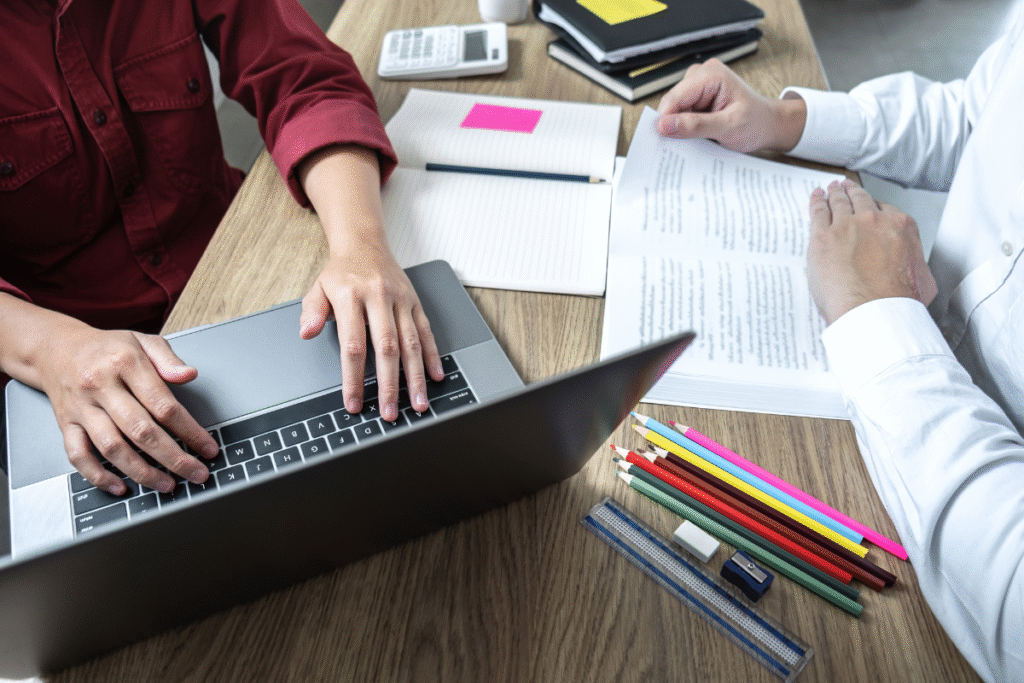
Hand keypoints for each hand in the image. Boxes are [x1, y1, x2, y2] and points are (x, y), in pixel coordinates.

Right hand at [19, 310, 218, 494]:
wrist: (57, 348)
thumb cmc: (107, 348)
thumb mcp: (143, 341)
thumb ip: (168, 360)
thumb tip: (189, 375)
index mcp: (125, 364)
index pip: (164, 405)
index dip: (190, 430)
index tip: (208, 447)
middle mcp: (100, 386)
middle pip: (141, 431)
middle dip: (173, 458)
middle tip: (196, 473)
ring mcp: (82, 408)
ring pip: (112, 447)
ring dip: (142, 471)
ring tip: (167, 484)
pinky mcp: (66, 423)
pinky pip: (78, 455)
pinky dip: (98, 475)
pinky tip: (120, 486)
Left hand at [297, 144, 443, 423]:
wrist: (364, 245)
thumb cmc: (340, 273)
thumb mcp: (317, 288)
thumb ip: (312, 312)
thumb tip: (306, 332)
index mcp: (351, 296)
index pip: (353, 345)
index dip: (353, 378)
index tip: (354, 403)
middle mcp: (379, 297)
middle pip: (387, 348)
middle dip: (389, 384)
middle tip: (390, 412)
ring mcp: (400, 300)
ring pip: (411, 343)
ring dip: (415, 376)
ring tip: (418, 403)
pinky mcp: (415, 302)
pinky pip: (426, 331)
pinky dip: (432, 355)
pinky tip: (436, 376)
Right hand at [656, 58, 806, 152]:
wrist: (769, 125)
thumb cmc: (756, 123)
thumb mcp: (728, 127)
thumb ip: (696, 126)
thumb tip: (665, 125)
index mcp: (711, 75)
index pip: (675, 97)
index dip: (666, 119)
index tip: (664, 139)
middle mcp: (702, 75)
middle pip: (673, 103)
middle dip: (676, 124)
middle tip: (690, 142)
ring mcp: (699, 85)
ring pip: (675, 110)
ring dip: (682, 126)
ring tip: (702, 136)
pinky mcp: (697, 97)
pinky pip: (681, 113)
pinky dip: (687, 127)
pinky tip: (701, 133)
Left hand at [807, 179, 937, 324]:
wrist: (875, 311)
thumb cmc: (898, 301)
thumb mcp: (924, 280)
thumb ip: (916, 267)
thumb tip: (914, 271)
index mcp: (900, 228)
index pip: (884, 209)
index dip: (873, 207)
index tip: (869, 207)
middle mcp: (873, 222)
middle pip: (860, 201)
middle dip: (852, 193)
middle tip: (846, 187)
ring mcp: (846, 227)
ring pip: (838, 203)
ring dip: (834, 194)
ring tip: (830, 190)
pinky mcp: (823, 238)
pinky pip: (818, 212)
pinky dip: (816, 202)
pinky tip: (815, 198)